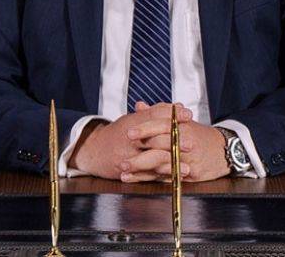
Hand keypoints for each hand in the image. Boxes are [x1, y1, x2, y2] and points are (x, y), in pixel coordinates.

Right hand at [67, 102, 192, 179]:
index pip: (155, 114)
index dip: (172, 114)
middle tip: (192, 143)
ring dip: (171, 163)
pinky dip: (162, 177)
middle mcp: (131, 138)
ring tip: (187, 167)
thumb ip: (153, 113)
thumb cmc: (117, 134)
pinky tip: (174, 179)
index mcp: (133, 121)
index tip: (188, 114)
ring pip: (153, 159)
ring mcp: (129, 155)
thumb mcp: (132, 119)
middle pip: (155, 136)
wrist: (93, 151)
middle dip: (175, 140)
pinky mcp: (128, 170)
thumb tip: (176, 105)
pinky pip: (148, 175)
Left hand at [120, 102, 229, 182]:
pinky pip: (166, 177)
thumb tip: (139, 106)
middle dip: (139, 154)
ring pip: (161, 165)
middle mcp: (184, 143)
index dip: (144, 129)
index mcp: (181, 126)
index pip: (161, 126)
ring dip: (141, 170)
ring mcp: (187, 160)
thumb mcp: (181, 121)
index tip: (128, 133)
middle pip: (160, 148)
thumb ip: (158, 113)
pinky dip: (150, 179)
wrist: (223, 151)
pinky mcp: (189, 174)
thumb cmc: (198, 135)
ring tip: (123, 172)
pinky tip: (135, 180)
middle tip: (120, 158)